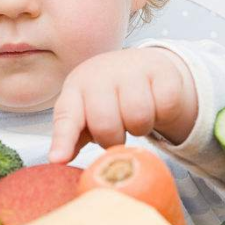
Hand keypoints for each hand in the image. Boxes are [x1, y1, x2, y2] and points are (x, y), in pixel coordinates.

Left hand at [48, 47, 197, 163]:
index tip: (58, 159)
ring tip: (136, 117)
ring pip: (139, 118)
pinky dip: (164, 114)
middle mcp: (101, 74)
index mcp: (76, 87)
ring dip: (140, 128)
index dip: (64, 140)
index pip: (67, 116)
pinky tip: (156, 105)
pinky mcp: (161, 69)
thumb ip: (71, 137)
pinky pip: (165, 106)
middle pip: (107, 125)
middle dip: (113, 139)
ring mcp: (132, 68)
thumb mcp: (84, 112)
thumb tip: (59, 159)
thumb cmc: (106, 97)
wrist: (140, 65)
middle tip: (118, 131)